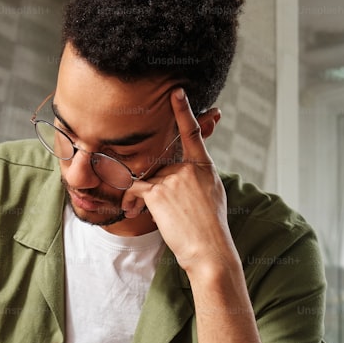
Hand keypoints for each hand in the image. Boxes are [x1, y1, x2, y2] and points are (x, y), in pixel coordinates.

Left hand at [121, 88, 233, 274]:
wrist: (209, 250)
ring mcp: (172, 179)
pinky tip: (132, 210)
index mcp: (204, 167)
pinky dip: (130, 199)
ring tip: (149, 213)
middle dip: (154, 184)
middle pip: (160, 165)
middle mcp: (188, 168)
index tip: (176, 92)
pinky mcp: (157, 193)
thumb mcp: (214, 194)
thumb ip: (199, 177)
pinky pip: (134, 188)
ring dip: (142, 195)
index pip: (193, 132)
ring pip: (146, 178)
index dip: (183, 111)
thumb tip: (189, 172)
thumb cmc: (211, 228)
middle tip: (161, 203)